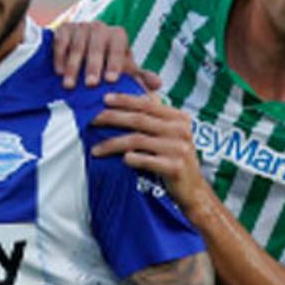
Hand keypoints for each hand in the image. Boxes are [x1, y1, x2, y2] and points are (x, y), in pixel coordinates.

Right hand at [52, 21, 160, 90]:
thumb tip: (158, 84)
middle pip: (97, 45)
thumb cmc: (107, 64)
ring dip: (74, 66)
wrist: (82, 52)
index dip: (115, 62)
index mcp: (118, 35)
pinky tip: (58, 72)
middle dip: (94, 66)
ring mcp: (80, 26)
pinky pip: (61, 41)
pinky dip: (59, 57)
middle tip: (91, 84)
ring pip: (77, 45)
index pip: (118, 45)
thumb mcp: (124, 71)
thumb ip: (139, 78)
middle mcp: (100, 27)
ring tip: (70, 85)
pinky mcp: (63, 28)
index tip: (112, 80)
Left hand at [91, 92, 211, 211]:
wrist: (193, 190)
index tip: (104, 98)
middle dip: (112, 117)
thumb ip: (154, 116)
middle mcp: (180, 130)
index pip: (147, 104)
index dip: (124, 100)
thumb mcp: (170, 134)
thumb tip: (131, 95)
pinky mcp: (174, 167)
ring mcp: (178, 148)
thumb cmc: (174, 159)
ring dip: (112, 144)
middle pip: (138, 119)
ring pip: (137, 140)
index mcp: (179, 118)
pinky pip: (145, 160)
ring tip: (95, 149)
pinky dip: (130, 159)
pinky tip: (121, 160)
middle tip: (91, 120)